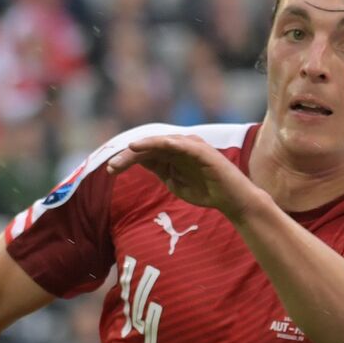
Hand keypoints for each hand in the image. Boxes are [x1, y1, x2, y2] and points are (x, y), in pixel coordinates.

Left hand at [107, 134, 260, 221]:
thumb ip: (160, 170)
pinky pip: (181, 144)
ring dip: (143, 147)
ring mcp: (192, 146)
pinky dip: (165, 143)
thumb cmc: (206, 191)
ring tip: (127, 152)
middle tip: (111, 167)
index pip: (146, 153)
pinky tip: (150, 145)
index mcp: (173, 154)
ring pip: (162, 142)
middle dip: (129, 155)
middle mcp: (181, 146)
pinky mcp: (202, 151)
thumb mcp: (175, 182)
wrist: (232, 200)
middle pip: (150, 146)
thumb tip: (139, 161)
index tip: (110, 169)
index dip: (127, 159)